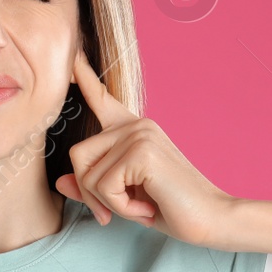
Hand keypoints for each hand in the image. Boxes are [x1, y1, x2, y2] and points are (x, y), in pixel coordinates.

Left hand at [54, 48, 233, 246]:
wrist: (212, 219)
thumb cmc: (173, 207)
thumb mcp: (124, 198)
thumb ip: (93, 188)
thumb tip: (59, 182)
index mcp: (133, 130)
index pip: (102, 98)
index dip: (83, 77)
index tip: (73, 53)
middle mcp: (135, 125)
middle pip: (78, 156)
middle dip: (90, 193)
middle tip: (117, 212)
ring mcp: (139, 135)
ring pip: (88, 175)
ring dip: (109, 204)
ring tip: (140, 207)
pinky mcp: (141, 151)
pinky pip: (104, 187)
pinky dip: (120, 208)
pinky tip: (146, 208)